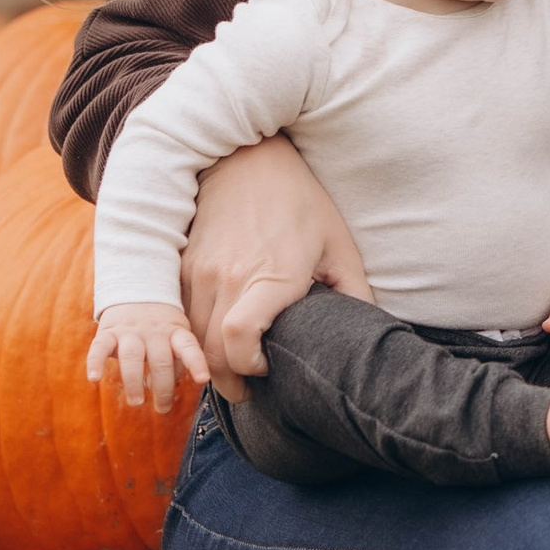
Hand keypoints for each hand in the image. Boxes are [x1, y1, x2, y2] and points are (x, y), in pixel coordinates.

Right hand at [87, 304, 210, 411]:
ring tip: (137, 402)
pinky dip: (95, 363)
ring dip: (134, 382)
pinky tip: (94, 380)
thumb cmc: (160, 325)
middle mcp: (154, 331)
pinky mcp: (107, 331)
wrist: (134, 288)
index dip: (196, 363)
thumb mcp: (175, 334)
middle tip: (163, 409)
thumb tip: (164, 387)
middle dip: (162, 388)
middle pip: (160, 360)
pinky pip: (100, 348)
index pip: (188, 347)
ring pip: (132, 356)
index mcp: (175, 331)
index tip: (203, 379)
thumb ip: (176, 361)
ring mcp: (130, 331)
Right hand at [180, 139, 367, 396]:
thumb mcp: (338, 245)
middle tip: (247, 390)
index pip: (241, 341)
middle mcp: (228, 276)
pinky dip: (190, 336)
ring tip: (230, 371)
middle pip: (210, 352)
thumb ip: (354, 293)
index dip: (250, 367)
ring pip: (190, 337)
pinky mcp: (183, 263)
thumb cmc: (300, 202)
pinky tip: (210, 340)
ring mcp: (199, 270)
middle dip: (227, 381)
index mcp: (271, 275)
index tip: (268, 367)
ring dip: (206, 362)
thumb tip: (370, 334)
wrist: (248, 159)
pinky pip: (179, 314)